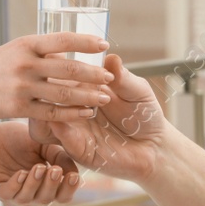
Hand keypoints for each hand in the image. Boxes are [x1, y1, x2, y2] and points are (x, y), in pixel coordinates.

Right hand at [0, 34, 113, 121]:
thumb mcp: (14, 51)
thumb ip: (40, 54)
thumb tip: (70, 56)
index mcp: (27, 44)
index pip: (63, 39)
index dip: (86, 42)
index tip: (105, 44)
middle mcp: (26, 63)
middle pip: (69, 69)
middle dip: (94, 74)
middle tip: (110, 78)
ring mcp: (22, 87)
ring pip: (64, 93)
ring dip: (88, 96)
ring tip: (105, 97)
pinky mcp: (18, 108)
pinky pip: (52, 113)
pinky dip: (72, 114)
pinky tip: (86, 113)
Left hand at [0, 122, 81, 204]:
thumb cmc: (16, 138)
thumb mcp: (42, 144)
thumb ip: (59, 156)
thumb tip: (74, 172)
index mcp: (44, 183)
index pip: (61, 195)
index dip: (69, 189)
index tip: (73, 176)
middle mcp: (30, 191)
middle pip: (46, 199)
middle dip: (52, 185)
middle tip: (54, 170)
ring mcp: (12, 191)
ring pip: (27, 198)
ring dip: (35, 184)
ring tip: (38, 168)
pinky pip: (7, 193)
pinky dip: (15, 185)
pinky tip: (21, 173)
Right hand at [43, 55, 169, 181]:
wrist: (154, 147)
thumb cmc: (145, 115)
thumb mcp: (137, 91)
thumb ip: (123, 77)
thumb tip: (111, 57)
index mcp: (88, 88)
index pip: (67, 73)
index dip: (63, 65)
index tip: (64, 59)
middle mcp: (76, 106)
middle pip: (53, 93)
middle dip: (57, 86)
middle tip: (73, 83)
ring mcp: (74, 127)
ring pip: (50, 115)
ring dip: (57, 107)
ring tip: (74, 102)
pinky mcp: (77, 148)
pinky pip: (62, 138)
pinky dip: (60, 129)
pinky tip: (63, 122)